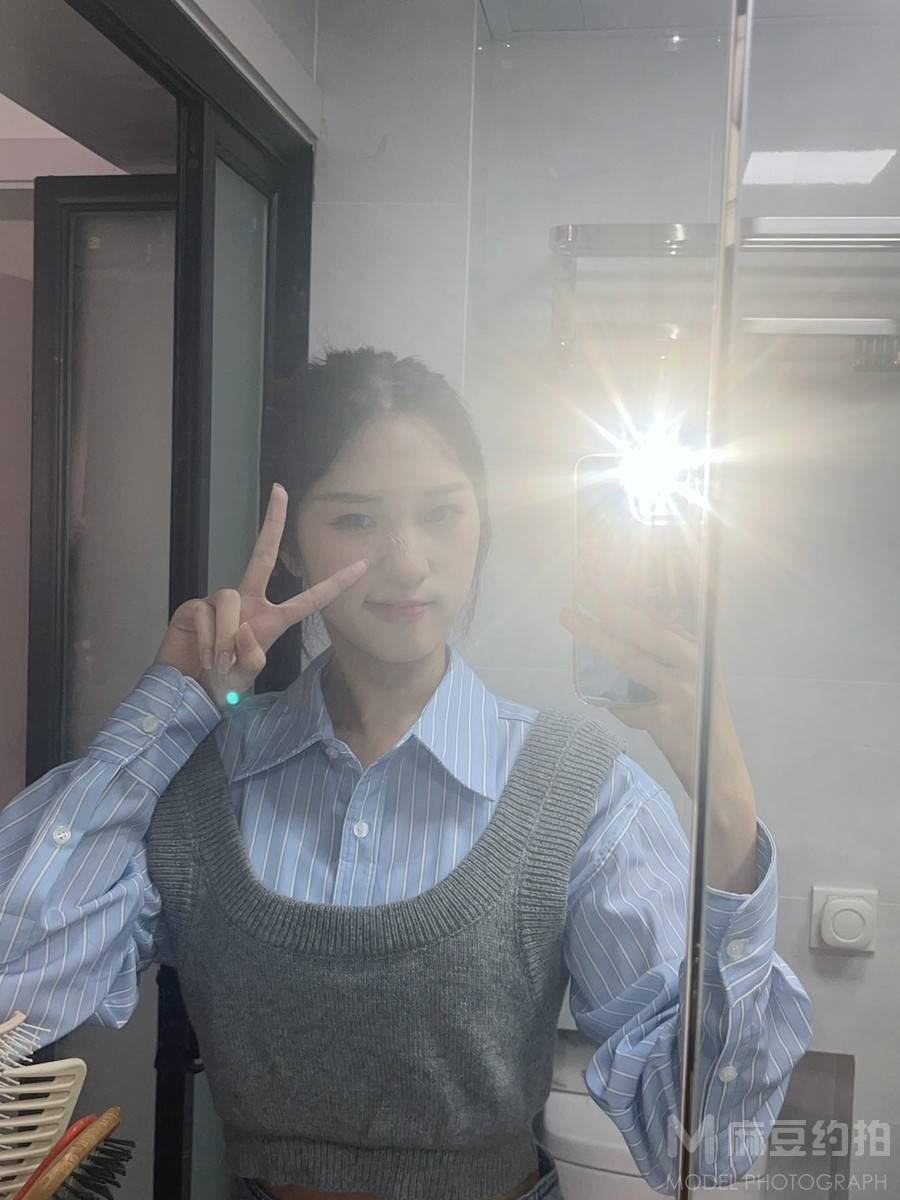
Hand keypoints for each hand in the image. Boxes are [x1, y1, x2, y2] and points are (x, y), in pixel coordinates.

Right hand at [154, 483, 368, 708]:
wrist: (188, 689)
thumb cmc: (223, 681)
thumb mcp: (248, 675)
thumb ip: (254, 657)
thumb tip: (246, 629)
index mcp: (270, 619)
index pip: (308, 600)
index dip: (335, 585)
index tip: (362, 565)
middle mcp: (248, 603)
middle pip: (263, 556)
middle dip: (272, 523)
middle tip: (280, 490)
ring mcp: (219, 602)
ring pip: (231, 600)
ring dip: (227, 636)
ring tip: (220, 663)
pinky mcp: (196, 606)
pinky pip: (208, 614)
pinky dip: (209, 641)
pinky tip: (205, 658)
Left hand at [559, 519, 748, 801]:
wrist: (719, 771)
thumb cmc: (696, 721)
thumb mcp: (686, 678)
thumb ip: (659, 654)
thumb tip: (616, 622)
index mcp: (698, 645)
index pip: (661, 604)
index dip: (632, 580)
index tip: (605, 554)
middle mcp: (696, 659)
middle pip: (643, 622)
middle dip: (606, 596)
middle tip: (578, 577)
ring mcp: (685, 687)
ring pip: (630, 656)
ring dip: (595, 634)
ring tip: (568, 615)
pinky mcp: (671, 716)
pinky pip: (627, 706)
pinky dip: (620, 709)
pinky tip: (614, 709)